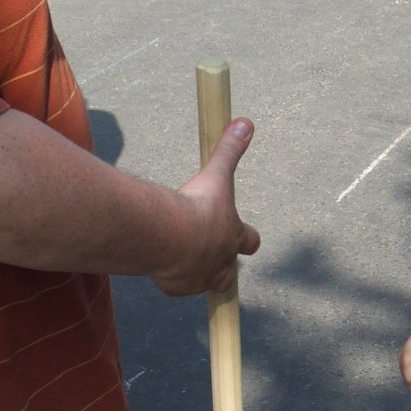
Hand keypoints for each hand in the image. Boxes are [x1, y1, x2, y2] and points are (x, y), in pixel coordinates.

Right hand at [151, 120, 259, 295]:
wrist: (171, 236)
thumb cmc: (198, 206)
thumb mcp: (217, 175)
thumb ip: (230, 150)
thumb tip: (246, 122)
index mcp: (232, 235)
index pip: (250, 241)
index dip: (247, 239)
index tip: (245, 239)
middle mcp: (220, 261)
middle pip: (229, 272)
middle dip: (224, 265)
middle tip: (211, 256)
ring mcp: (200, 277)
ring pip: (205, 282)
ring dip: (198, 275)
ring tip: (183, 264)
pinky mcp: (178, 287)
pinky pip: (176, 286)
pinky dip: (171, 279)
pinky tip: (160, 268)